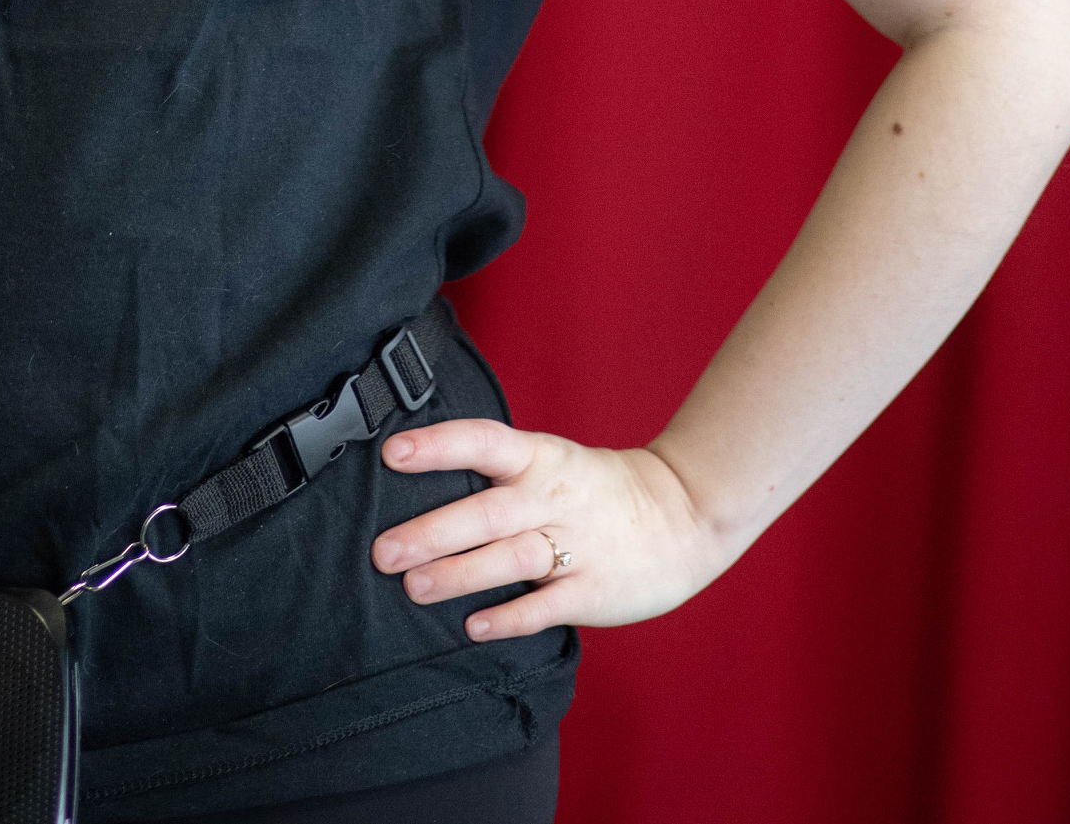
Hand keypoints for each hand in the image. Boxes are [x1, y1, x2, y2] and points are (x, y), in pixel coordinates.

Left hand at [371, 419, 725, 641]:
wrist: (686, 515)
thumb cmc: (599, 491)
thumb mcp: (552, 462)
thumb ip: (497, 472)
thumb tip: (417, 484)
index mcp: (541, 460)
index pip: (484, 442)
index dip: (439, 446)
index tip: (393, 453)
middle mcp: (554, 499)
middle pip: (488, 512)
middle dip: (433, 531)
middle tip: (384, 551)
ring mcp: (577, 546)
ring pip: (511, 559)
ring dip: (461, 574)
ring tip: (415, 587)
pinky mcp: (593, 591)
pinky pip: (546, 606)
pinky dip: (510, 617)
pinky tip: (474, 627)